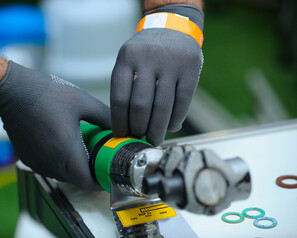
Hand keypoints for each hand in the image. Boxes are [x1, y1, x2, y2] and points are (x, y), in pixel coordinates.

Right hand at [0, 61, 109, 189]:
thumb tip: (120, 127)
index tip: (108, 175)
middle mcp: (50, 162)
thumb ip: (104, 116)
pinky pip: (49, 168)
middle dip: (90, 175)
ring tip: (84, 152)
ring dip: (75, 170)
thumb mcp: (83, 102)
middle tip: (100, 161)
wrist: (12, 92)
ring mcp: (37, 162)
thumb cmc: (47, 94)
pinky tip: (65, 147)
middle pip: (76, 180)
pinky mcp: (28, 158)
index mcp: (66, 151)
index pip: (86, 182)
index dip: (100, 182)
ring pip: (62, 176)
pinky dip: (61, 164)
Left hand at [111, 6, 203, 145]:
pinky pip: (183, 101)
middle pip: (141, 105)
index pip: (119, 98)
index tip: (121, 135)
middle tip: (139, 138)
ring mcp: (171, 62)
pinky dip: (176, 119)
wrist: (173, 26)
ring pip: (162, 106)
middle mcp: (148, 58)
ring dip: (157, 128)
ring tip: (154, 139)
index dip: (120, 122)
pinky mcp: (190, 68)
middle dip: (138, 128)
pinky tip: (171, 126)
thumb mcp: (129, 60)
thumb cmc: (146, 52)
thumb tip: (126, 126)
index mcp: (126, 58)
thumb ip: (126, 87)